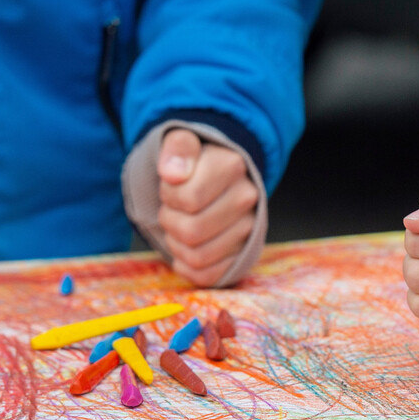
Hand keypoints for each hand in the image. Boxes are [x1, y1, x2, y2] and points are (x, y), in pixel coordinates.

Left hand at [157, 129, 258, 286]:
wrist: (212, 176)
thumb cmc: (192, 162)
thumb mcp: (181, 143)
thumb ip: (177, 148)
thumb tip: (173, 173)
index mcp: (233, 166)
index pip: (189, 198)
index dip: (169, 195)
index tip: (171, 185)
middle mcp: (248, 198)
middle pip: (192, 231)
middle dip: (170, 221)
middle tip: (173, 209)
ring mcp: (249, 230)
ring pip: (198, 257)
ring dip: (176, 244)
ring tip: (180, 225)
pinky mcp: (243, 255)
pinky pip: (207, 276)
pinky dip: (186, 266)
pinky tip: (185, 247)